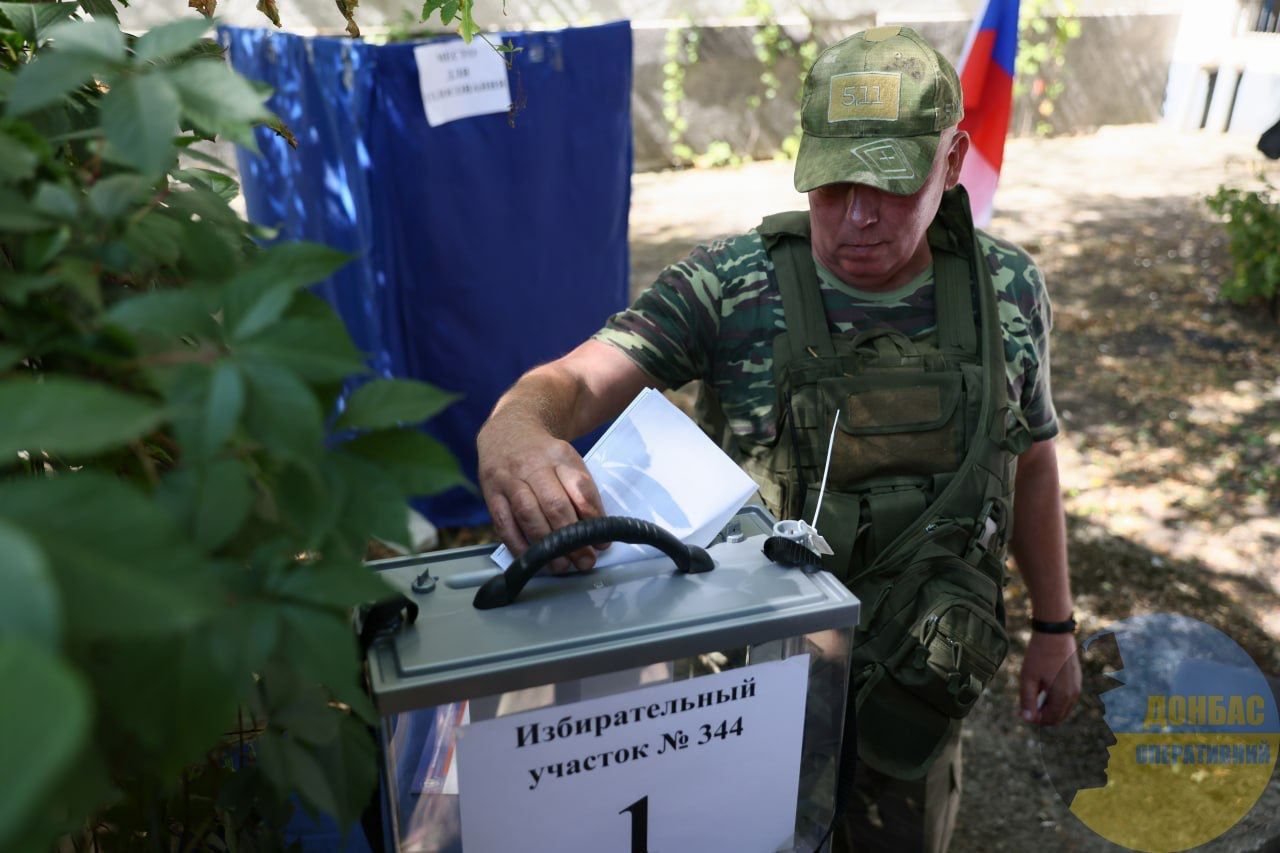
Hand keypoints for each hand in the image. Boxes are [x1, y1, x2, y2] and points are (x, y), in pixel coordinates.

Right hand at [477, 416, 607, 574]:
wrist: (508, 432)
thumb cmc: (544, 455)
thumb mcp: (567, 460)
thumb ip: (581, 491)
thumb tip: (597, 531)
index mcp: (559, 455)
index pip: (580, 487)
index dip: (593, 517)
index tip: (603, 540)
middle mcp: (533, 465)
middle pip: (554, 504)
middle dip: (572, 538)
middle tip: (585, 560)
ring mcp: (509, 479)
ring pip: (528, 514)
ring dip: (546, 545)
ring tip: (561, 565)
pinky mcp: (492, 494)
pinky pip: (504, 524)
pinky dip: (519, 545)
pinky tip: (533, 559)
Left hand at [1019, 630, 1080, 724]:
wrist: (1054, 633)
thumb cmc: (1039, 655)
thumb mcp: (1028, 678)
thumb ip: (1027, 701)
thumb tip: (1027, 719)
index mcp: (1063, 696)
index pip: (1051, 719)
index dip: (1035, 719)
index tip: (1021, 713)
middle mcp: (1074, 694)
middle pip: (1058, 715)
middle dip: (1042, 715)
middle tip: (1024, 708)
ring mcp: (1077, 686)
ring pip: (1062, 706)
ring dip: (1048, 707)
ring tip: (1031, 698)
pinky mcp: (1076, 678)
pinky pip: (1066, 696)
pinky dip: (1054, 698)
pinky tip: (1041, 689)